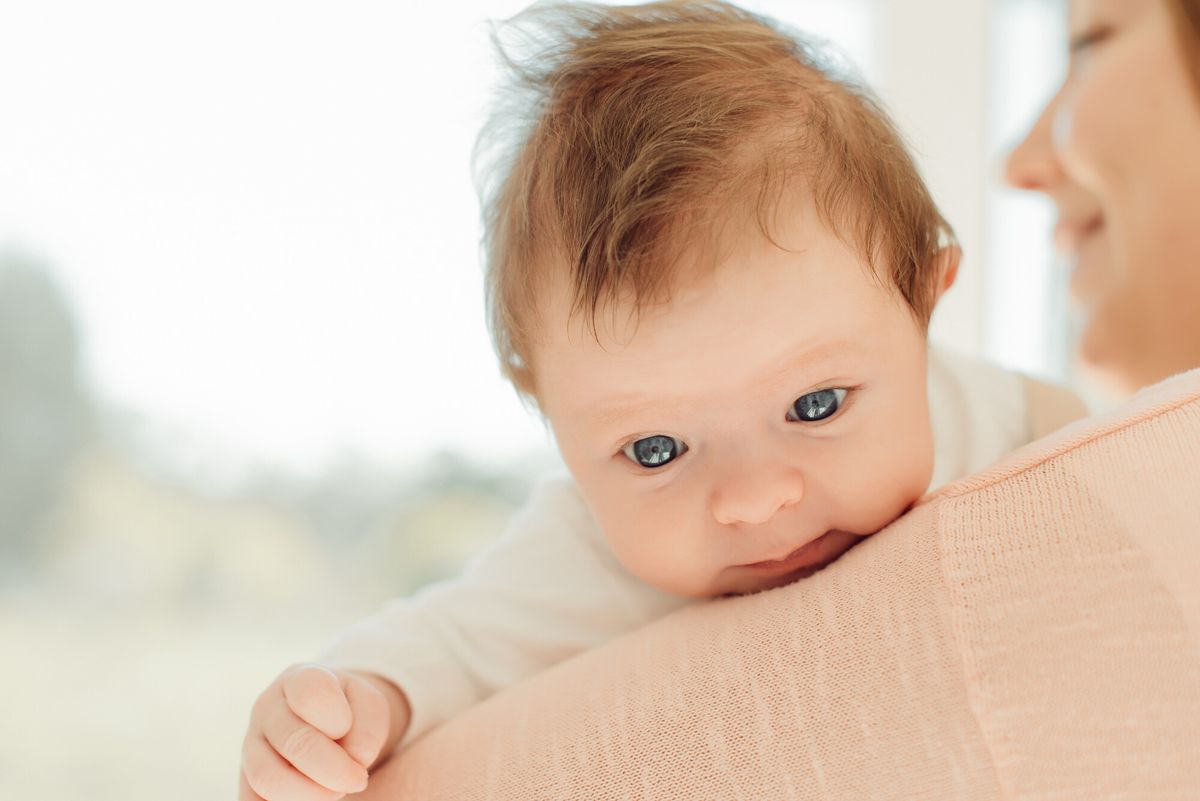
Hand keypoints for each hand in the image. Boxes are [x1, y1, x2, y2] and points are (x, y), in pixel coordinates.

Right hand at [239, 664, 398, 800]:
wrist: (325, 724)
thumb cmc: (350, 711)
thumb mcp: (368, 705)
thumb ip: (369, 726)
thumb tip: (356, 760)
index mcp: (298, 679)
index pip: (310, 693)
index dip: (338, 718)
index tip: (347, 729)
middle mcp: (267, 709)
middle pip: (294, 742)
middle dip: (334, 769)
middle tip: (358, 779)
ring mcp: (250, 744)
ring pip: (268, 778)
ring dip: (311, 794)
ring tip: (337, 792)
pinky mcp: (244, 779)